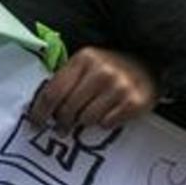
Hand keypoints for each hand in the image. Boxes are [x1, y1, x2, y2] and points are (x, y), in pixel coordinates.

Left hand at [29, 47, 158, 129]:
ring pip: (86, 120)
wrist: (150, 66)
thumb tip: (42, 110)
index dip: (40, 112)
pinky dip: (106, 122)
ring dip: (86, 121)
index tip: (35, 125)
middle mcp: (101, 70)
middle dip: (62, 121)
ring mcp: (119, 86)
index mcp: (84, 58)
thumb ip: (66, 80)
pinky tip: (111, 111)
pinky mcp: (134, 102)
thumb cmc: (112, 68)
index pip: (53, 92)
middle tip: (63, 126)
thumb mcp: (87, 65)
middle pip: (67, 109)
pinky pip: (106, 124)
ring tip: (94, 112)